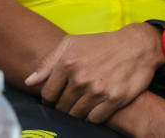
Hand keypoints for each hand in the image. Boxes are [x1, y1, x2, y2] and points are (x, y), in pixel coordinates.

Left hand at [26, 23, 159, 123]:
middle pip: (62, 107)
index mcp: (67, 64)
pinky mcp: (114, 100)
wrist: (135, 46)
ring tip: (81, 104)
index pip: (48, 94)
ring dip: (77, 112)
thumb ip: (48, 63)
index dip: (48, 100)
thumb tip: (29, 81)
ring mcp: (97, 90)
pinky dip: (91, 117)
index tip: (53, 100)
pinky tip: (94, 107)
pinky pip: (94, 119)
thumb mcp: (70, 44)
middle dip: (63, 106)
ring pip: (77, 115)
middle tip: (69, 101)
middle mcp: (80, 78)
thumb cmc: (99, 44)